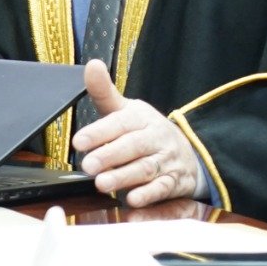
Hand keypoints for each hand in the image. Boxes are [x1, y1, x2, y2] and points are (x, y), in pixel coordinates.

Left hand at [74, 60, 202, 206]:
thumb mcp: (125, 111)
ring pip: (146, 169)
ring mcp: (167, 160)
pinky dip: (149, 195)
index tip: (78, 141)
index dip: (99, 132)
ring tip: (101, 184)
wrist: (188, 153)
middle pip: (133, 146)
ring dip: (124, 177)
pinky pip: (163, 189)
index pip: (120, 123)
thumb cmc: (144, 131)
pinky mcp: (175, 182)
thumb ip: (104, 93)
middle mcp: (156, 137)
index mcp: (141, 118)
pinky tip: (132, 200)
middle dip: (109, 156)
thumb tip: (92, 65)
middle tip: (87, 166)